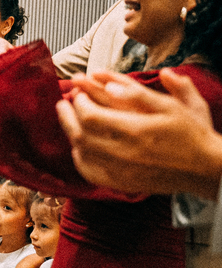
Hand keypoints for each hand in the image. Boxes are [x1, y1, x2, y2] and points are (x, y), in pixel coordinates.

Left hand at [56, 68, 221, 198]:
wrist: (205, 168)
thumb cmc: (192, 133)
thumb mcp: (174, 106)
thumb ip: (141, 94)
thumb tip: (110, 84)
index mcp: (137, 130)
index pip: (91, 116)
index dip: (79, 102)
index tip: (78, 92)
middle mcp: (125, 153)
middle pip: (80, 134)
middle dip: (66, 116)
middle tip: (62, 104)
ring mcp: (121, 171)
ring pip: (82, 153)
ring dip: (70, 134)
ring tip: (67, 121)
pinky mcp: (122, 183)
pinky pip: (90, 172)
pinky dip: (79, 158)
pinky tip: (78, 147)